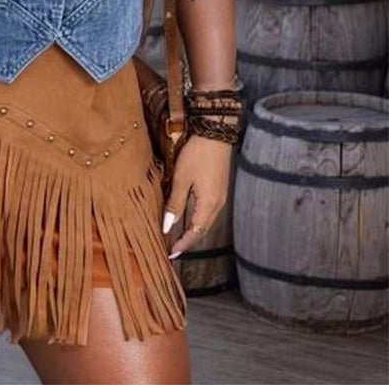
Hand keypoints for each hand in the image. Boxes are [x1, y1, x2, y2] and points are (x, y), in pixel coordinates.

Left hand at [162, 135, 232, 256]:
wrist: (215, 134)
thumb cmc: (198, 154)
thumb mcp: (182, 178)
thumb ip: (175, 203)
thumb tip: (167, 225)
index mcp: (209, 205)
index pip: (195, 233)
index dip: (183, 244)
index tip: (171, 253)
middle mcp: (218, 204)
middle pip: (203, 230)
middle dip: (188, 240)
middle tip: (173, 247)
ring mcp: (220, 197)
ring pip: (206, 221)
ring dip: (193, 230)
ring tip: (178, 236)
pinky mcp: (219, 189)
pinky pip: (208, 211)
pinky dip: (198, 219)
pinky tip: (188, 216)